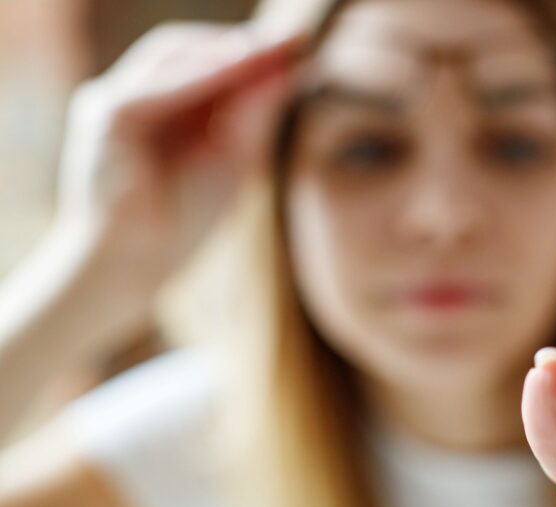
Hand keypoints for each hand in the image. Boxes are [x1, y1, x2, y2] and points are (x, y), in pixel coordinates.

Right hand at [55, 19, 304, 294]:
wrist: (138, 265)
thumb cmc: (183, 219)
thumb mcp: (232, 159)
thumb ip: (254, 114)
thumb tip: (289, 69)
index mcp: (164, 103)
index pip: (208, 62)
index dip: (252, 52)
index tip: (300, 46)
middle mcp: (135, 93)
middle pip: (186, 48)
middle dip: (239, 45)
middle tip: (290, 43)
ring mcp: (114, 101)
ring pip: (169, 56)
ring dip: (222, 54)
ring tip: (268, 51)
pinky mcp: (107, 118)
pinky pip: (154, 87)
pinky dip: (196, 76)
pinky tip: (234, 69)